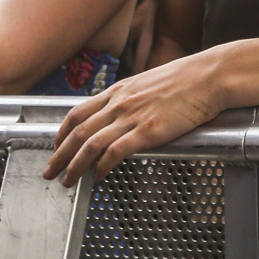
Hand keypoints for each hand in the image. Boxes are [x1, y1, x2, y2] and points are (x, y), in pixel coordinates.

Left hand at [43, 51, 225, 183]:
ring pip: (90, 145)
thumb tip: (124, 110)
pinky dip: (102, 167)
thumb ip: (132, 97)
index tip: (56, 146)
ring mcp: (132, 117)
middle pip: (77, 132)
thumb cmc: (187, 79)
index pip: (78, 113)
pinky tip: (99, 178)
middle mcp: (119, 103)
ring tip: (67, 181)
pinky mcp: (148, 131)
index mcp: (119, 90)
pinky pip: (116, 152)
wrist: (209, 76)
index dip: (61, 133)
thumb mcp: (150, 82)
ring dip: (75, 166)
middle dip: (59, 156)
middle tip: (49, 172)